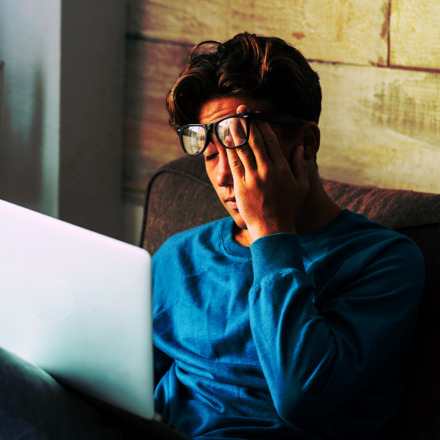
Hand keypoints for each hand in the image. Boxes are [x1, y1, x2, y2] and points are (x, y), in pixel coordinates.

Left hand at [226, 106, 309, 242]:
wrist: (273, 229)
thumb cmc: (289, 209)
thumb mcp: (302, 187)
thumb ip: (300, 166)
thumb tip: (298, 148)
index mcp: (282, 168)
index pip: (270, 140)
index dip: (261, 125)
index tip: (256, 115)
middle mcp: (267, 169)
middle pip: (254, 140)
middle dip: (246, 122)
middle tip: (240, 110)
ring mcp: (252, 177)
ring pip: (242, 149)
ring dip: (235, 132)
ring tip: (229, 119)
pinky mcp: (241, 186)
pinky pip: (233, 163)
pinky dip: (228, 150)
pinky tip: (224, 140)